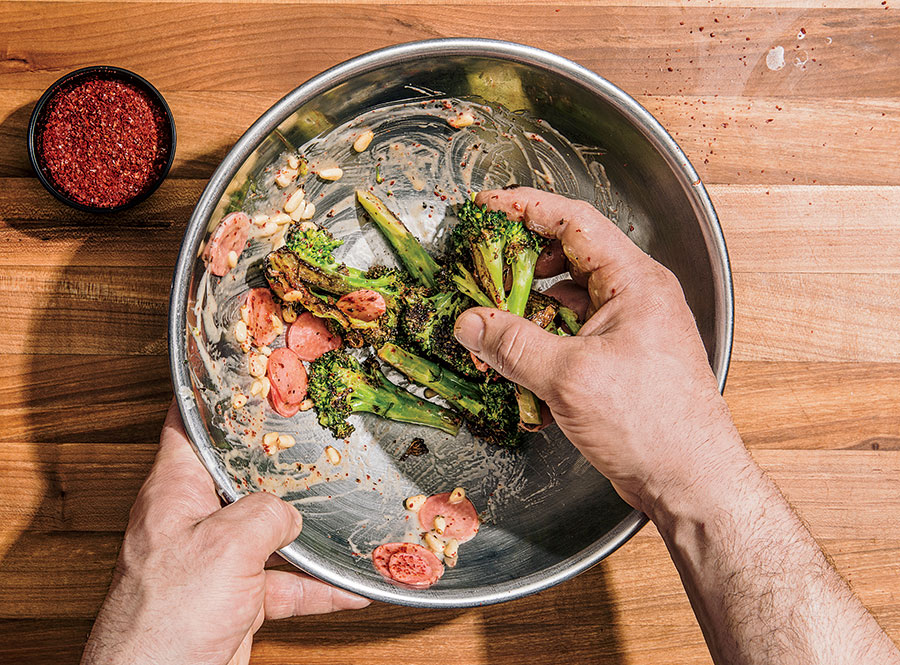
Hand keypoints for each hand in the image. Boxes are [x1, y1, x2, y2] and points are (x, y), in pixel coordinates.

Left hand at [81, 402, 368, 664]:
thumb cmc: (166, 616)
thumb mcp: (225, 545)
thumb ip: (266, 515)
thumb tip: (288, 516)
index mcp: (175, 492)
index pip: (187, 425)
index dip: (210, 394)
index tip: (239, 368)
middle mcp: (193, 521)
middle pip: (239, 475)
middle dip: (277, 458)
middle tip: (311, 433)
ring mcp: (215, 562)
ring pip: (268, 531)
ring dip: (306, 528)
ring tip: (344, 509)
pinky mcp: (234, 599)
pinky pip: (285, 583)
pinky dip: (317, 586)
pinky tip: (349, 587)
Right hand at [454, 187, 744, 512]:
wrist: (690, 481)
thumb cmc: (653, 424)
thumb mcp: (571, 378)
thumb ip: (513, 345)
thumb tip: (470, 323)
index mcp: (635, 281)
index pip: (575, 221)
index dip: (526, 208)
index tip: (487, 207)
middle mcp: (634, 297)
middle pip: (568, 258)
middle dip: (521, 264)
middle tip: (481, 270)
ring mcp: (626, 330)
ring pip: (565, 301)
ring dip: (528, 310)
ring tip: (492, 322)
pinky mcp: (617, 361)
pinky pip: (571, 335)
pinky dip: (542, 342)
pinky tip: (517, 363)